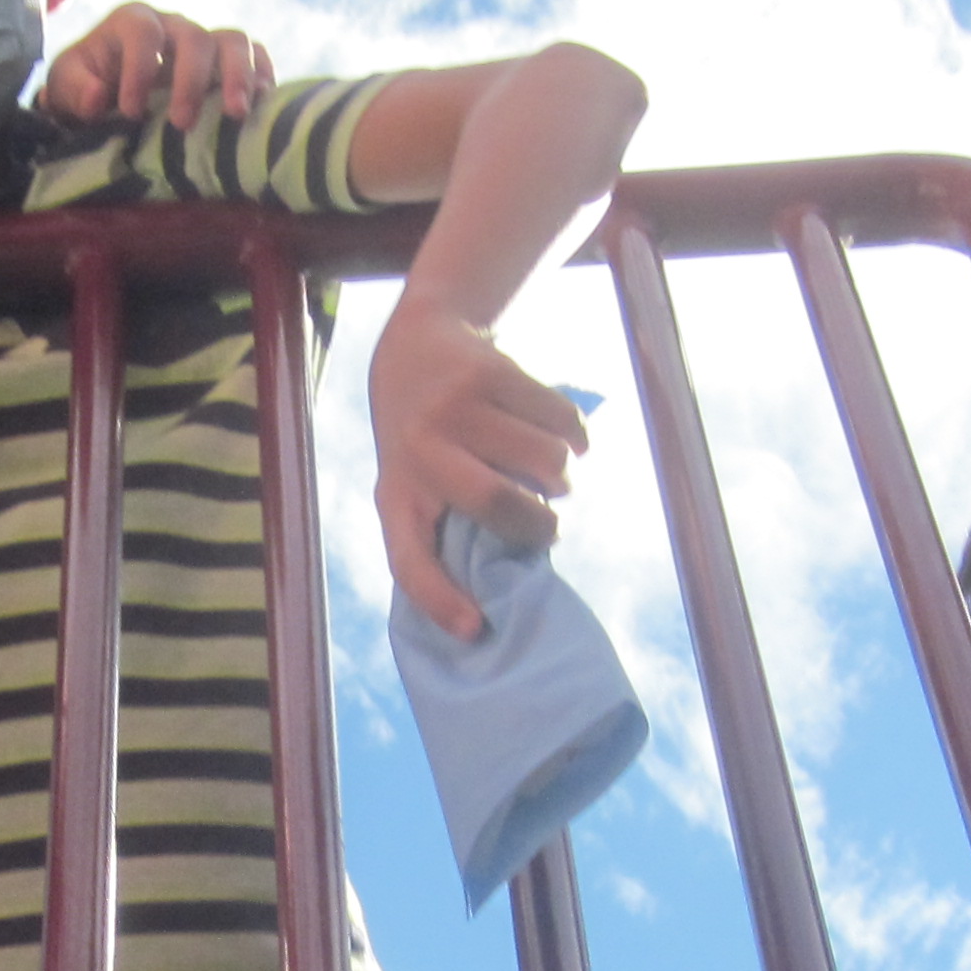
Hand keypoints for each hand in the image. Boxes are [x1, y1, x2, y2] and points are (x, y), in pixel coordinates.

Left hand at [40, 3, 274, 126]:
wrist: (104, 98)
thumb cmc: (85, 88)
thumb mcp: (65, 86)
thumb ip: (74, 90)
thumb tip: (97, 100)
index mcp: (131, 23)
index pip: (143, 31)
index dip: (139, 68)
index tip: (131, 111)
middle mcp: (173, 26)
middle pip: (195, 37)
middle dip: (191, 81)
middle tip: (182, 124)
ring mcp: (204, 43)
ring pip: (233, 42)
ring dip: (239, 76)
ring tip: (236, 114)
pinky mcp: (225, 64)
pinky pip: (256, 56)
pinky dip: (262, 76)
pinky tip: (259, 106)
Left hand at [367, 298, 589, 640]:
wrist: (417, 341)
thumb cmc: (425, 434)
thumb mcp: (416, 479)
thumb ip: (448, 521)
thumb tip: (509, 579)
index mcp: (395, 494)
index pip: (409, 560)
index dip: (440, 599)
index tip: (475, 629)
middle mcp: (417, 451)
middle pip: (497, 503)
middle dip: (540, 523)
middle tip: (549, 524)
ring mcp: (453, 408)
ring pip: (544, 460)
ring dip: (560, 475)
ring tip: (550, 471)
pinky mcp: (489, 372)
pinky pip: (561, 420)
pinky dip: (575, 436)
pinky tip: (563, 434)